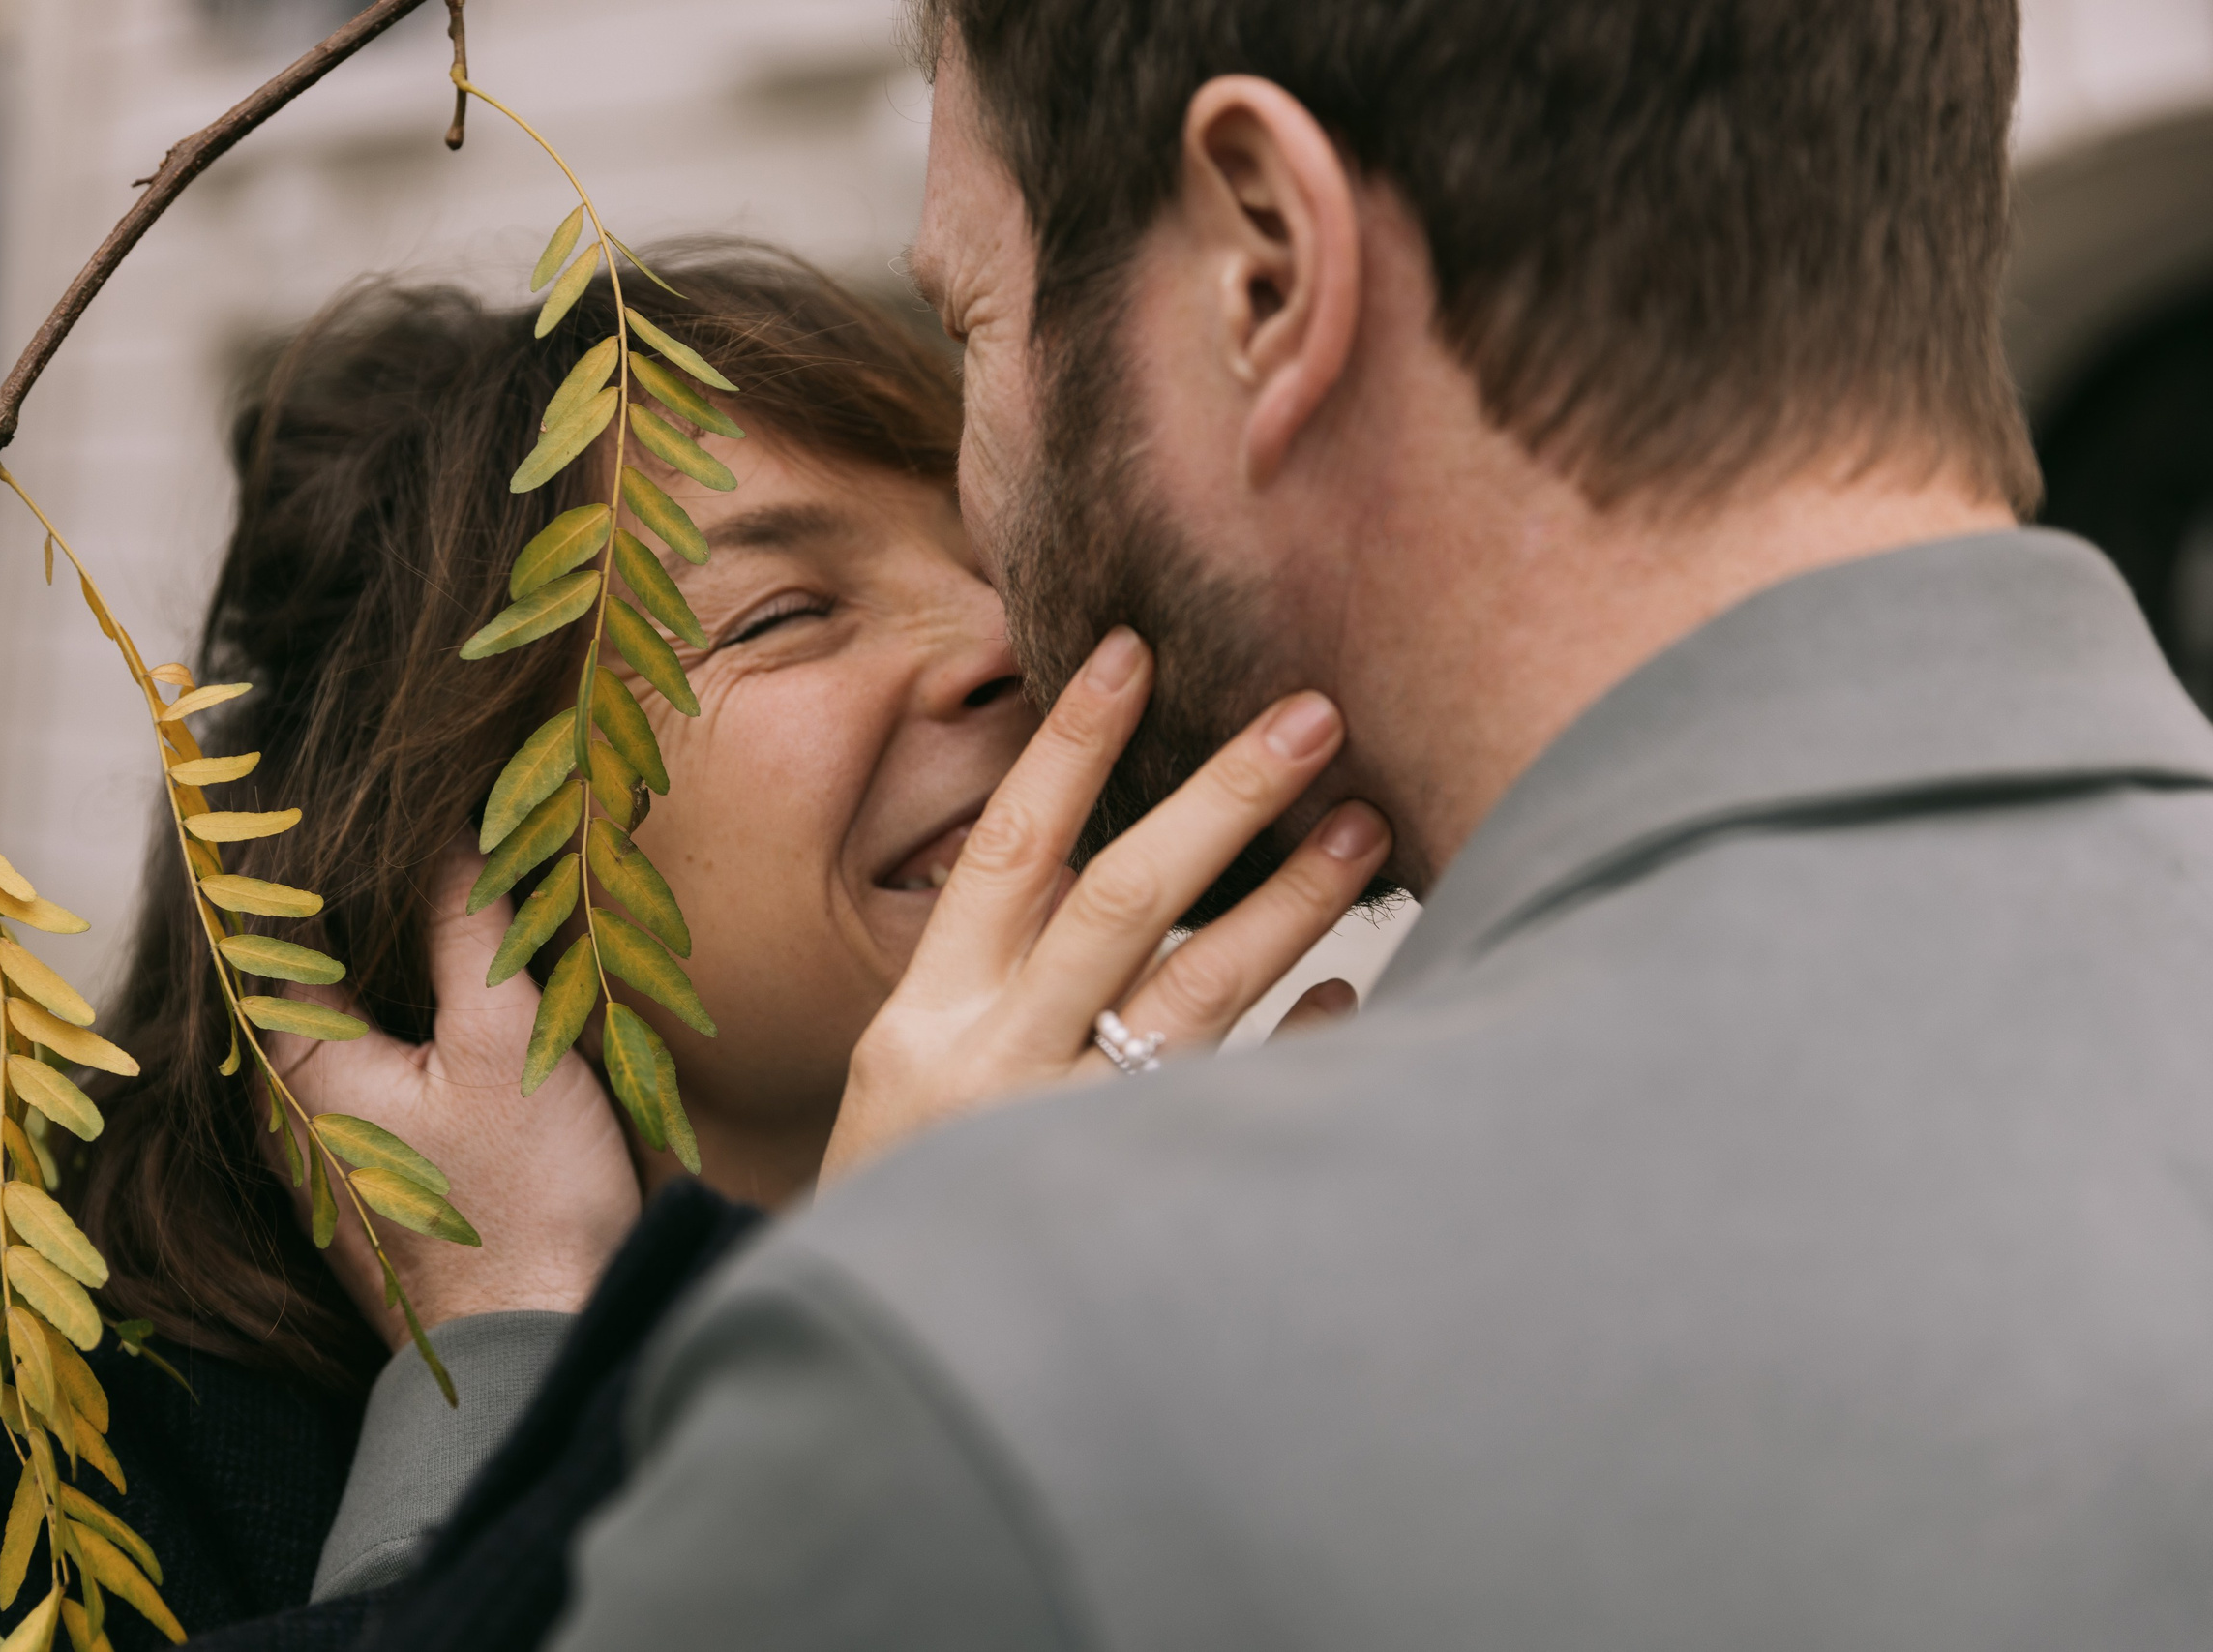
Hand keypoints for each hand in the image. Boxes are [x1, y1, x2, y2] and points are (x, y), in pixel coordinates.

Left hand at [261, 845, 641, 1344]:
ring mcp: (334, 1151)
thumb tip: (452, 828)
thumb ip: (467, 928)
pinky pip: (379, 1068)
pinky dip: (413, 1016)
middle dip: (359, 898)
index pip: (272, 925)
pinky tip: (468, 986)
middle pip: (310, 970)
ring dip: (391, 956)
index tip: (336, 785)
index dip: (308, 850)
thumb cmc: (520, 1203)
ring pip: (348, 1020)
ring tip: (449, 883)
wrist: (540, 1349)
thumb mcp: (503, 1043)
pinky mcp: (382, 1179)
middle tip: (417, 820)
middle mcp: (292, 1109)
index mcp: (295, 1066)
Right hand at [823, 628, 1390, 1179]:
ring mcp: (1069, 1141)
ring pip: (1199, 998)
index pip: (1008, 852)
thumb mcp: (912, 1069)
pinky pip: (1241, 1111)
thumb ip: (993, 970)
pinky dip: (1300, 1048)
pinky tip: (1355, 989)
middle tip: (1313, 717)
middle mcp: (995, 1066)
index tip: (1135, 654)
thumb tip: (1086, 841)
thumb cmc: (909, 1189)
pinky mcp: (1133, 1205)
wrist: (882, 1347)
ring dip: (1290, 905)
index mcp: (930, 1017)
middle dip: (1221, 801)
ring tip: (1366, 829)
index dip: (1070, 748)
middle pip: (1120, 902)